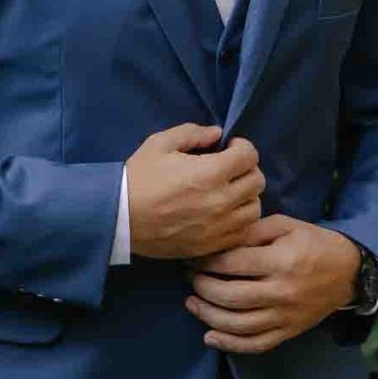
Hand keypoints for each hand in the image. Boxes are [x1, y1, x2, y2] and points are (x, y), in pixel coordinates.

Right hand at [125, 125, 264, 260]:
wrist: (119, 219)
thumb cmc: (138, 178)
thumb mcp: (160, 144)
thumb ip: (193, 133)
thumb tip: (217, 134)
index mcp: (210, 173)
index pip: (250, 156)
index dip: (242, 147)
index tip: (229, 148)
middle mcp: (221, 201)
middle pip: (257, 181)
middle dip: (246, 170)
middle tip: (230, 169)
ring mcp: (219, 226)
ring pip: (255, 209)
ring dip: (246, 197)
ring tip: (229, 193)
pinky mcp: (212, 245)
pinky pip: (242, 232)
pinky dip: (239, 221)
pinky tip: (224, 214)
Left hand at [185, 215, 361, 353]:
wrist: (349, 273)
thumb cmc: (314, 244)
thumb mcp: (286, 226)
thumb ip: (252, 231)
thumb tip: (219, 241)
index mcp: (280, 261)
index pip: (232, 264)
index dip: (206, 262)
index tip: (194, 258)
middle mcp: (281, 292)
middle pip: (230, 296)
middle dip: (202, 287)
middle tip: (191, 279)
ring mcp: (284, 316)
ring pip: (238, 325)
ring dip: (208, 316)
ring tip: (192, 303)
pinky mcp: (288, 332)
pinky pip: (255, 344)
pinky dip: (229, 344)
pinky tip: (209, 336)